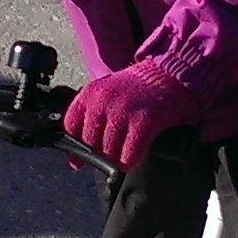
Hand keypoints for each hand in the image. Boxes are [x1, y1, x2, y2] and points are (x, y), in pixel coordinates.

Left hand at [61, 60, 197, 169]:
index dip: (74, 148)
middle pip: (90, 143)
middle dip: (99, 154)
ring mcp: (123, 112)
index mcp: (90, 93)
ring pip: (108, 152)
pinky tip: (132, 158)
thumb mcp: (105, 93)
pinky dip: (129, 161)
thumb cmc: (136, 89)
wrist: (165, 76)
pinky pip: (128, 154)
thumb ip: (91, 116)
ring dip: (115, 159)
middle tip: (109, 155)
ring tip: (122, 155)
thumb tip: (78, 151)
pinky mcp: (143, 122)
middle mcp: (103, 102)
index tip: (78, 162)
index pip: (71, 126)